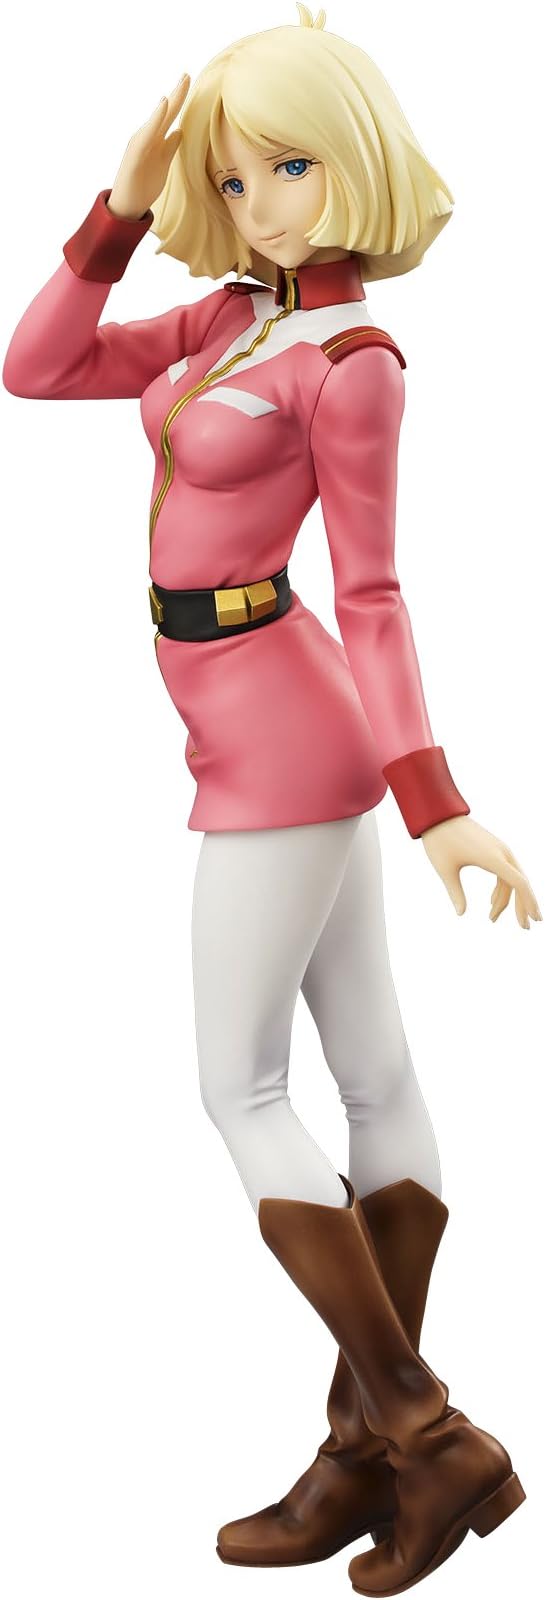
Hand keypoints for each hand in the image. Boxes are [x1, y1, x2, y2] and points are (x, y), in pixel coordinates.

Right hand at [107, 74, 189, 220]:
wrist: (127, 205)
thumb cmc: (143, 185)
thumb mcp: (162, 164)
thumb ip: (170, 147)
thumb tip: (179, 132)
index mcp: (156, 139)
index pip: (171, 116)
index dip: (180, 99)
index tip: (190, 81)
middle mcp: (149, 137)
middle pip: (167, 112)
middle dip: (178, 93)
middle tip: (187, 74)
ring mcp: (142, 144)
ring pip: (159, 118)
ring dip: (170, 101)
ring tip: (180, 84)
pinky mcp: (137, 153)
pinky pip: (148, 132)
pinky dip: (156, 117)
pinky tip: (163, 104)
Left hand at [421, 815, 541, 928]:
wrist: (438, 814)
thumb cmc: (440, 841)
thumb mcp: (445, 869)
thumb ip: (455, 892)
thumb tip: (460, 914)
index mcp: (493, 858)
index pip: (519, 883)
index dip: (529, 903)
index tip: (533, 921)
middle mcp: (502, 853)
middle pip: (521, 883)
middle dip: (524, 906)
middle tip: (525, 928)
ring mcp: (500, 850)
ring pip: (512, 879)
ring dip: (506, 900)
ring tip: (492, 919)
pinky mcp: (494, 849)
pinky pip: (505, 871)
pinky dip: (501, 888)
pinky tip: (491, 902)